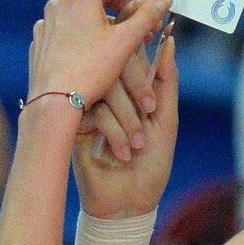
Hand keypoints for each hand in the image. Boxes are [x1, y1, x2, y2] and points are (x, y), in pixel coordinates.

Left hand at [27, 0, 170, 110]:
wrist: (56, 102)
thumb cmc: (90, 70)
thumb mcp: (126, 41)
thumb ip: (148, 16)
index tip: (142, 6)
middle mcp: (58, 3)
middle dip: (120, 7)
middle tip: (140, 26)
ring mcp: (47, 22)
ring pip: (81, 13)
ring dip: (104, 22)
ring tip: (122, 44)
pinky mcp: (42, 39)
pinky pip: (67, 29)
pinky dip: (85, 35)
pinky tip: (97, 54)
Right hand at [72, 34, 178, 218]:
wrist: (130, 202)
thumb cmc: (151, 163)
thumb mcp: (166, 120)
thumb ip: (166, 81)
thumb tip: (170, 41)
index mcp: (128, 89)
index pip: (131, 58)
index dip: (142, 58)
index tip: (154, 68)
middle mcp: (106, 94)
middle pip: (116, 67)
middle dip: (138, 89)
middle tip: (150, 111)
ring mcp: (88, 107)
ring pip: (106, 88)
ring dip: (129, 117)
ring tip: (140, 144)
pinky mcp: (74, 124)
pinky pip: (94, 110)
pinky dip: (113, 131)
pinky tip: (124, 153)